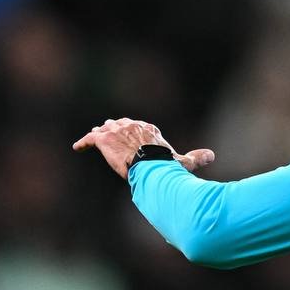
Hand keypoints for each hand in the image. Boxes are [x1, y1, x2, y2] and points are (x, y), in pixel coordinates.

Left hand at [72, 117, 214, 179]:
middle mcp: (132, 125)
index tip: (128, 133)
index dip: (132, 130)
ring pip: (105, 129)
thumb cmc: (166, 165)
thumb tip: (212, 155)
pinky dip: (84, 142)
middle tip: (108, 131)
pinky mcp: (104, 139)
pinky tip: (77, 147)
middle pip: (120, 124)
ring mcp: (117, 131)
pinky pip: (91, 138)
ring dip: (99, 133)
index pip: (137, 126)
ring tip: (94, 137)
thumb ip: (195, 158)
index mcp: (149, 129)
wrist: (150, 166)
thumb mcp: (182, 162)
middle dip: (114, 128)